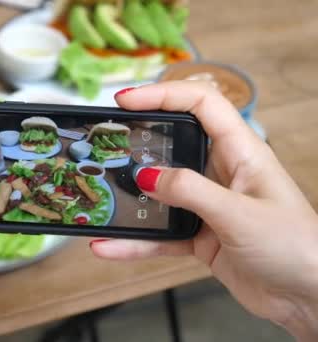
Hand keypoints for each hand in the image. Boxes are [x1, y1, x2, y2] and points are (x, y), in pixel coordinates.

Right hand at [91, 81, 317, 340]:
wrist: (309, 296)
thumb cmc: (296, 246)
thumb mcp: (240, 213)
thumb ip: (190, 192)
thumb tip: (145, 176)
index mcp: (241, 151)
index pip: (201, 104)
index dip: (163, 94)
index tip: (125, 100)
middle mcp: (221, 172)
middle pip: (172, 144)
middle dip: (137, 143)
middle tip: (104, 144)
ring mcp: (208, 205)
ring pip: (160, 193)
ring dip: (130, 198)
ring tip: (100, 197)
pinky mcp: (199, 237)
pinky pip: (160, 233)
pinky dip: (136, 241)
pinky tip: (110, 247)